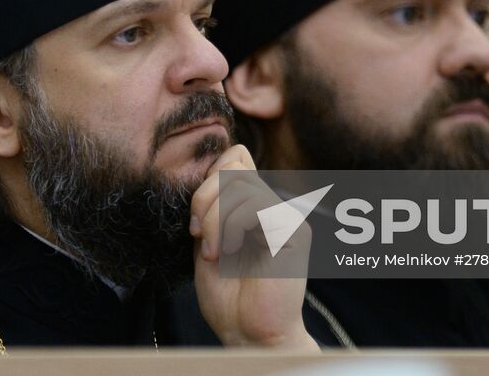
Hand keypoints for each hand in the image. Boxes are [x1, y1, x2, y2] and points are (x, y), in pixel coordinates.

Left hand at [189, 144, 317, 351]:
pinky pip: (255, 205)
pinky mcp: (293, 232)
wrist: (247, 333)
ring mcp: (285, 217)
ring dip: (214, 218)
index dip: (208, 179)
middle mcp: (272, 206)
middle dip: (204, 198)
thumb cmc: (227, 293)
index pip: (234, 157)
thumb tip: (208, 166)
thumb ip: (212, 205)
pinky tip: (227, 252)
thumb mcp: (208, 238)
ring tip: (213, 252)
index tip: (195, 220)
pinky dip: (230, 226)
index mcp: (253, 204)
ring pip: (239, 183)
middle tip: (198, 236)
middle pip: (232, 165)